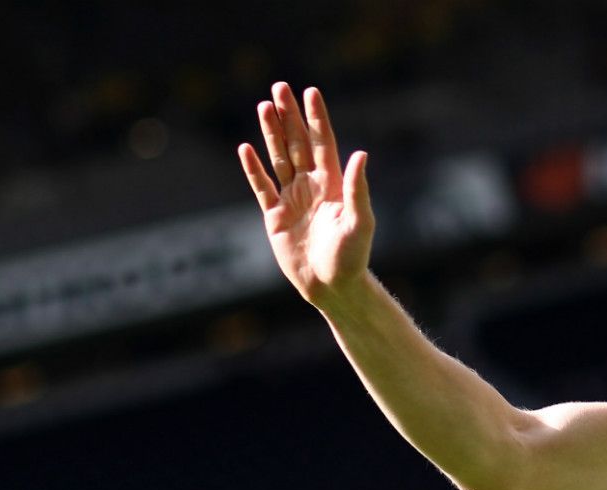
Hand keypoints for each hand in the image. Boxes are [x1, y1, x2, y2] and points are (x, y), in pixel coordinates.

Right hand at [238, 83, 372, 308]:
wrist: (332, 287)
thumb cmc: (352, 257)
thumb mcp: (359, 221)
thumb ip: (358, 188)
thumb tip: (361, 154)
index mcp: (334, 184)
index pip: (322, 143)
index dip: (316, 118)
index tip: (310, 92)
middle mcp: (312, 187)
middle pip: (297, 144)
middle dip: (289, 116)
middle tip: (279, 87)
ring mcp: (292, 199)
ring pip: (279, 159)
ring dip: (271, 134)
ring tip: (263, 106)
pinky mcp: (275, 216)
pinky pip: (262, 187)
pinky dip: (254, 169)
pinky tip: (245, 149)